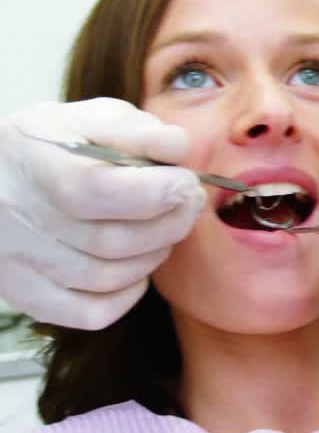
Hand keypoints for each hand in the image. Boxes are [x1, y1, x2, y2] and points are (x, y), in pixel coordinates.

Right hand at [0, 98, 204, 328]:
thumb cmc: (51, 145)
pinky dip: (125, 298)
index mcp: (35, 163)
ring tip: (163, 231)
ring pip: (104, 278)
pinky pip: (86, 314)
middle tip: (187, 205)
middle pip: (110, 240)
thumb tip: (178, 148)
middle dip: (168, 224)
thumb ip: (135, 130)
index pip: (98, 190)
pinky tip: (137, 270)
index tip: (185, 183)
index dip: (155, 193)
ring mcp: (16, 259)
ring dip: (151, 256)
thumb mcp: (89, 119)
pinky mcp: (21, 291)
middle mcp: (18, 216)